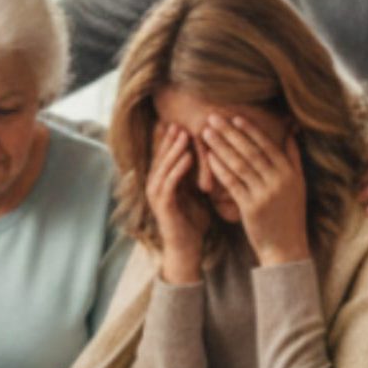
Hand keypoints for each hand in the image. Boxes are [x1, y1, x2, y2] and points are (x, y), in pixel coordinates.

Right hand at [147, 123, 209, 282]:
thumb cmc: (193, 221)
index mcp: (163, 181)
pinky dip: (178, 169)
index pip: (165, 154)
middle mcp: (155, 185)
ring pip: (163, 166)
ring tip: (183, 133)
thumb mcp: (196, 192)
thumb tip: (212, 155)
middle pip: (161, 155)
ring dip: (173, 149)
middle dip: (170, 137)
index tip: (184, 119)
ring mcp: (156, 195)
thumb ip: (196, 175)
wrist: (187, 249)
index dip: (172, 137)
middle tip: (180, 119)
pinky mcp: (162, 205)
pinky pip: (169, 183)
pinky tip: (187, 157)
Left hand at [201, 114, 309, 265]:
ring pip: (239, 165)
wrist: (285, 247)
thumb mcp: (298, 185)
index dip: (250, 130)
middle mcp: (279, 181)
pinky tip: (209, 157)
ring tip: (206, 133)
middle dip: (230, 133)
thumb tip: (291, 132)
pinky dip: (220, 169)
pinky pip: (232, 183)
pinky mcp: (250, 207)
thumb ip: (293, 158)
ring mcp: (264, 194)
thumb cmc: (289, 215)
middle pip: (250, 151)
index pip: (267, 146)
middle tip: (213, 118)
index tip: (234, 117)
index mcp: (290, 173)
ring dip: (221, 146)